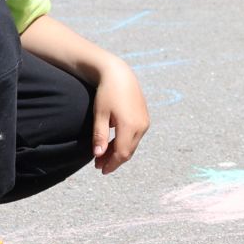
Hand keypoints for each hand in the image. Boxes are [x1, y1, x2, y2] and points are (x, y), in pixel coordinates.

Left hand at [91, 60, 149, 174]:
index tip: (100, 170)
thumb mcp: (100, 115)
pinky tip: (114, 144)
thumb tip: (98, 155)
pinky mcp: (144, 118)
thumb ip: (100, 136)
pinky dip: (125, 143)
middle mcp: (141, 126)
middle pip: (128, 151)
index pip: (122, 153)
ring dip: (119, 152)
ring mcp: (145, 122)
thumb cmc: (107, 93)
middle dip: (114, 160)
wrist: (119, 74)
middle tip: (99, 165)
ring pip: (132, 145)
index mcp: (130, 126)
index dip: (111, 164)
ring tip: (104, 156)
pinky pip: (135, 136)